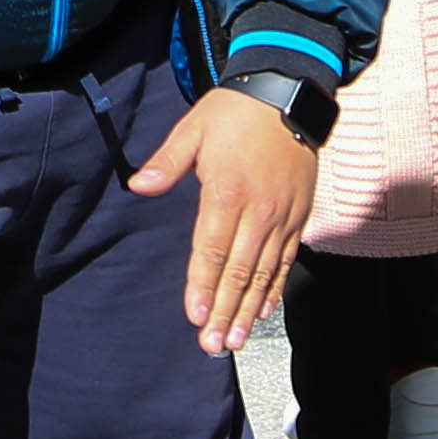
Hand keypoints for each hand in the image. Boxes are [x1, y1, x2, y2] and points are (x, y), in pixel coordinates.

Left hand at [128, 85, 316, 352]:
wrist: (289, 93)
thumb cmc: (235, 111)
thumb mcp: (194, 129)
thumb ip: (168, 162)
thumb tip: (138, 185)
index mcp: (227, 192)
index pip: (212, 250)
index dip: (203, 286)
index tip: (195, 316)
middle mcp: (259, 211)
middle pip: (239, 271)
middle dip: (225, 311)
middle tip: (213, 345)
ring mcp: (282, 216)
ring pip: (264, 272)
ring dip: (248, 309)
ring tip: (237, 340)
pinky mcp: (299, 215)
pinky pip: (286, 259)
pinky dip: (275, 287)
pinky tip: (264, 311)